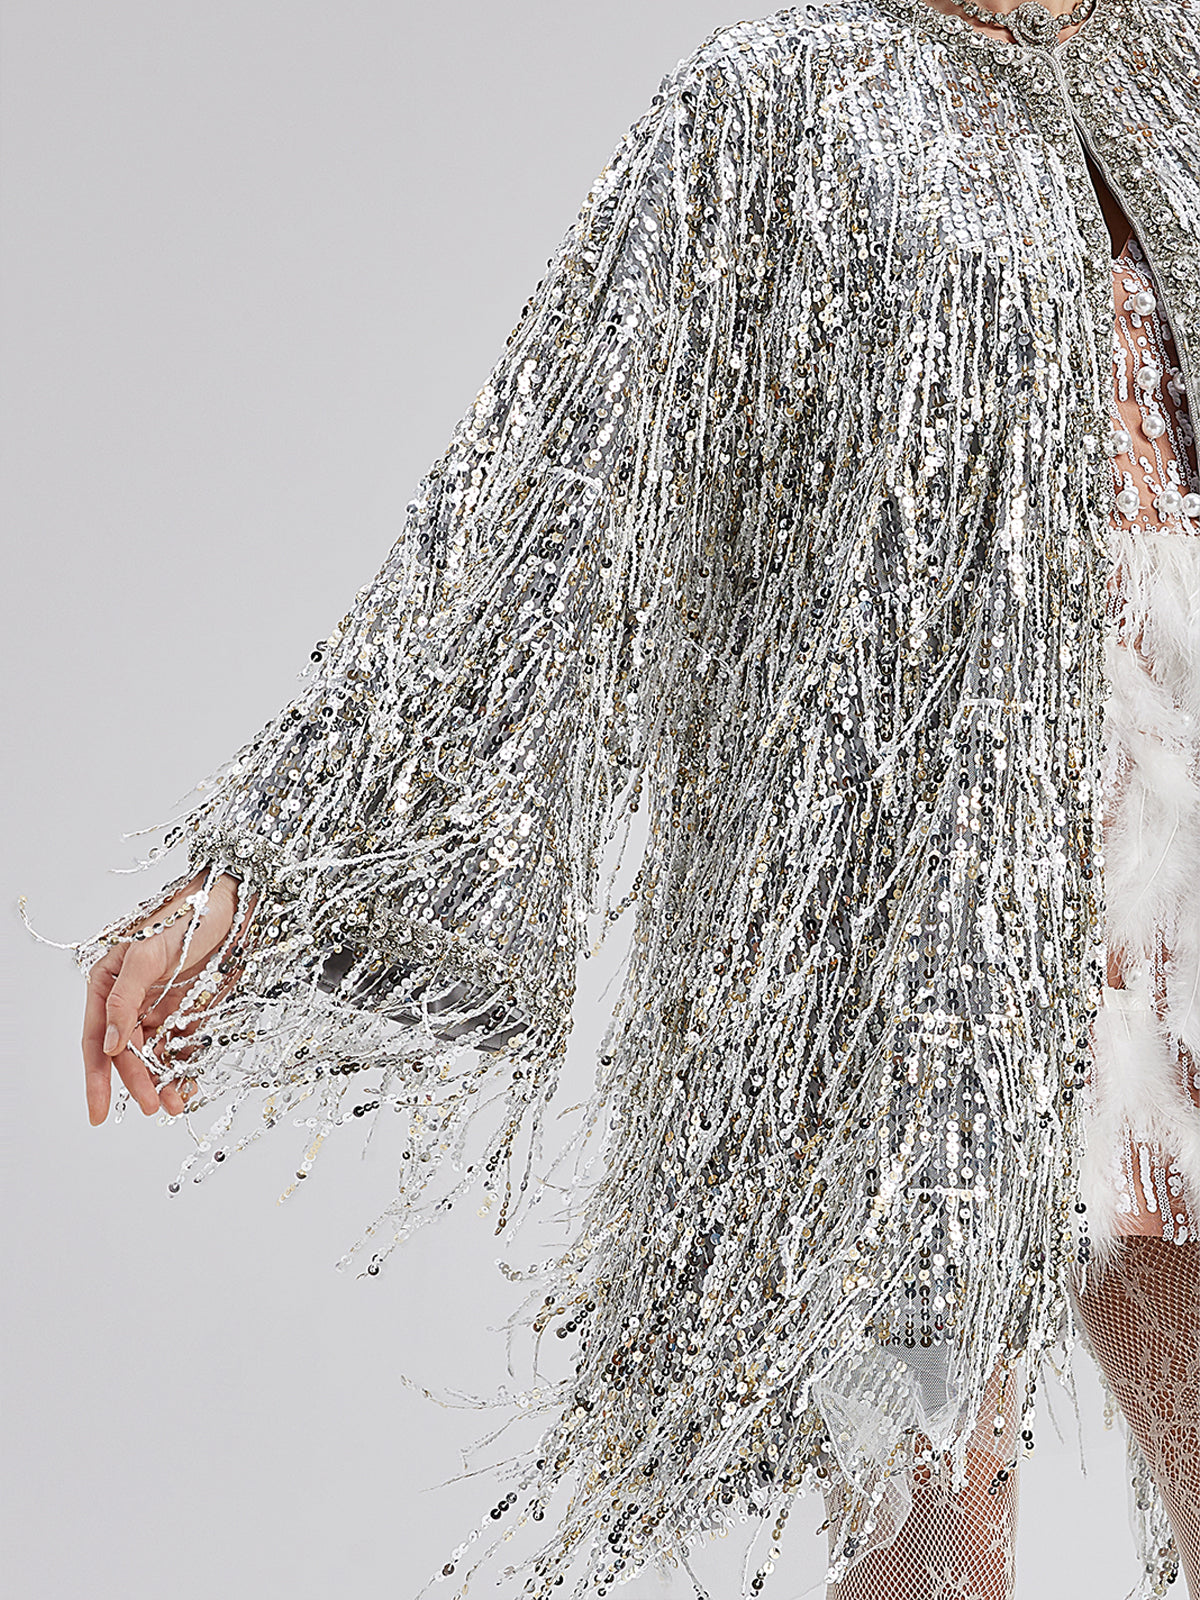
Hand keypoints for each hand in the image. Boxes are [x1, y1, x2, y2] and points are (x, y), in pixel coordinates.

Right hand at [82, 869, 250, 1124]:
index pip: (96, 1037)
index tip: (97, 1111)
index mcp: (109, 981)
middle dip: (136, 1081)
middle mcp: (131, 997)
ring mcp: (161, 1005)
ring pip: (154, 1053)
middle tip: (152, 1107)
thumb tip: (107, 1044)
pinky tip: (188, 1085)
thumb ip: (124, 999)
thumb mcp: (149, 954)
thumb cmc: (188, 914)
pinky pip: (182, 1044)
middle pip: (126, 1051)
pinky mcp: (190, 1008)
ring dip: (161, 1080)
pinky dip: (184, 1066)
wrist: (237, 899)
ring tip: (172, 1105)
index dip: (96, 1076)